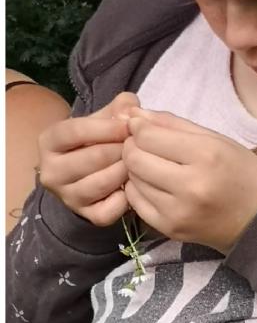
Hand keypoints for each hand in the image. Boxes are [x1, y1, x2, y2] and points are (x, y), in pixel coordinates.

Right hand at [38, 92, 139, 225]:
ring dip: (127, 172)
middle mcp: (50, 171)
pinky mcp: (86, 215)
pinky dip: (128, 198)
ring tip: (140, 164)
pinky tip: (134, 186)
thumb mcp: (106, 118)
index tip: (130, 126)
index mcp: (49, 141)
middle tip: (142, 147)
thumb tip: (131, 111)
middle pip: (93, 157)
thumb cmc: (102, 139)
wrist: (94, 172)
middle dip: (123, 150)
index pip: (75, 131)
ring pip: (102, 183)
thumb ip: (119, 107)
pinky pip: (110, 209)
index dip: (107, 128)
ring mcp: (66, 196)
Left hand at [122, 108, 256, 253]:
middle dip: (133, 147)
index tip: (145, 129)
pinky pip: (136, 203)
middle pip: (135, 158)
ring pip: (133, 180)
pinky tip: (156, 186)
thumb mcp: (218, 140)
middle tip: (146, 147)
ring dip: (137, 169)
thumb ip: (175, 124)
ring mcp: (179, 211)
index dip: (140, 128)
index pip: (149, 136)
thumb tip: (133, 115)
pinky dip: (139, 190)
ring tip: (156, 167)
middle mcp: (191, 185)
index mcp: (207, 155)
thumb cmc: (243, 173)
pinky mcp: (171, 229)